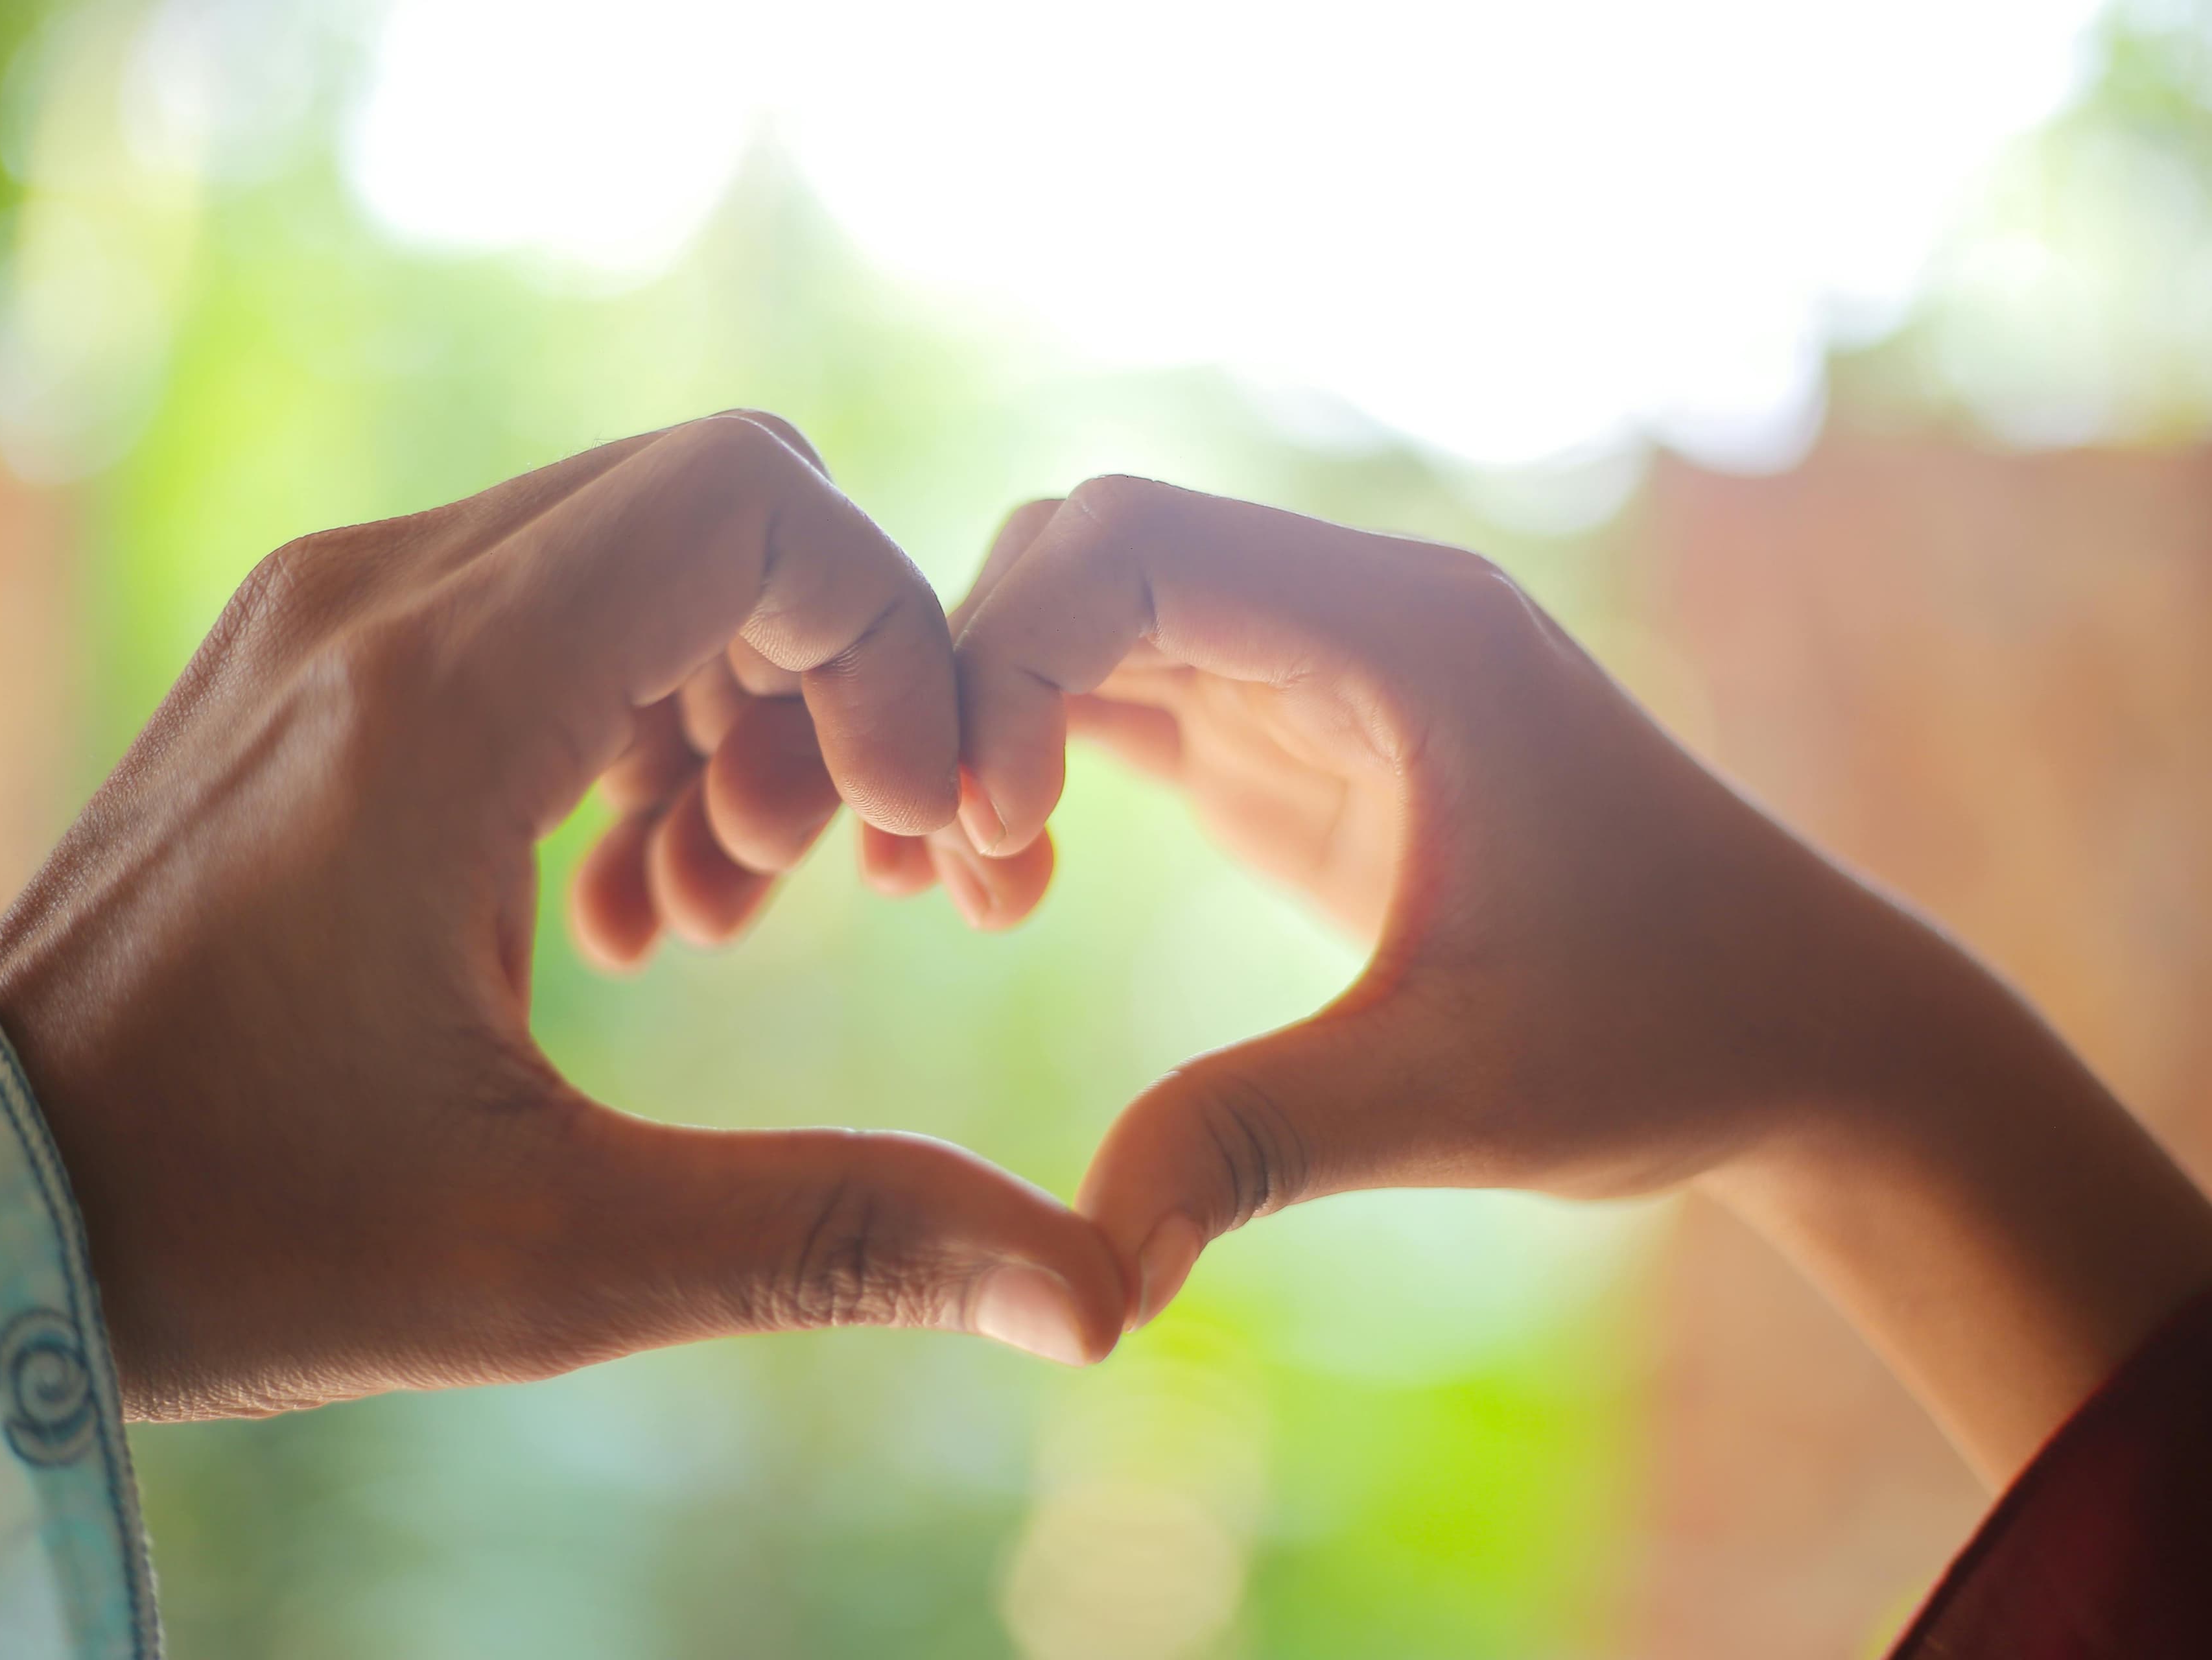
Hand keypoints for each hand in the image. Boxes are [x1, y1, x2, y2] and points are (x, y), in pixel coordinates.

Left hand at [0, 413, 1123, 1420]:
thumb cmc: (240, 1235)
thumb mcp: (557, 1259)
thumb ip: (837, 1237)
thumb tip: (1091, 1298)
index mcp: (433, 702)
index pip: (746, 499)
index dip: (886, 635)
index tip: (904, 821)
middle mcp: (376, 598)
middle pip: (716, 502)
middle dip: (836, 673)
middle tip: (836, 875)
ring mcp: (334, 605)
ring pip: (639, 543)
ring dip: (743, 697)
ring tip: (720, 907)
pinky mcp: (322, 645)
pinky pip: (552, 594)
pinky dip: (646, 701)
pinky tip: (629, 884)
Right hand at [946, 476, 2211, 1482]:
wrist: (1795, 1031)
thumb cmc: (1671, 1036)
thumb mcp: (1460, 1096)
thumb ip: (1260, 1146)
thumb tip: (1083, 1273)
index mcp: (1409, 634)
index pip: (1137, 542)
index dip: (1015, 656)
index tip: (986, 829)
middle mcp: (1355, 614)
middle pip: (1087, 551)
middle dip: (975, 684)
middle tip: (935, 870)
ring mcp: (1321, 668)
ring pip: (1089, 611)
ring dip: (993, 723)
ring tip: (960, 893)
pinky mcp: (1299, 736)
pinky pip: (1122, 688)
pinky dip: (1039, 757)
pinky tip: (1014, 883)